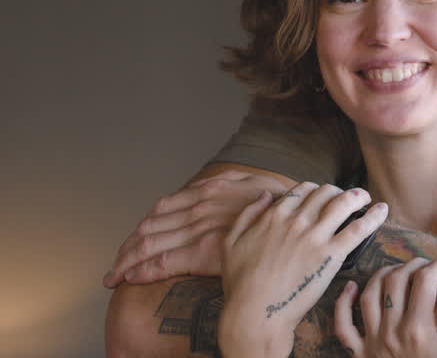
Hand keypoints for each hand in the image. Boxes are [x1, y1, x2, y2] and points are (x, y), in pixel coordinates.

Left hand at [103, 168, 290, 286]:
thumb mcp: (253, 180)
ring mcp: (199, 228)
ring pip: (150, 244)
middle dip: (126, 250)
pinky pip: (165, 261)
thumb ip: (230, 180)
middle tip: (115, 266)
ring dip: (127, 261)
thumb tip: (213, 183)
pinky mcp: (205, 251)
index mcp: (206, 191)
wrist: (298, 214)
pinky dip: (144, 270)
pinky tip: (131, 279)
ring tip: (115, 276)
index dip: (141, 228)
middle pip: (148, 228)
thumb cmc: (280, 200)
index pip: (161, 210)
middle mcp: (197, 208)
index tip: (131, 243)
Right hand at [218, 183, 386, 356]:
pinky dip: (374, 216)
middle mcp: (297, 221)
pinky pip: (358, 228)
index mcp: (275, 216)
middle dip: (338, 192)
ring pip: (344, 203)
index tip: (323, 197)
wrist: (256, 312)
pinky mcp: (331, 255)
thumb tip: (264, 195)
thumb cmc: (241, 283)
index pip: (303, 190)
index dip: (316, 190)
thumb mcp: (231, 242)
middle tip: (347, 199)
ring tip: (366, 199)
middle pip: (326, 192)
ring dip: (359, 196)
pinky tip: (382, 210)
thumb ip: (247, 214)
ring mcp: (315, 237)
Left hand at [334, 257, 436, 357]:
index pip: (426, 280)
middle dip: (416, 265)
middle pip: (396, 281)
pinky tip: (352, 286)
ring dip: (384, 274)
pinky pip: (342, 326)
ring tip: (402, 270)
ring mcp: (371, 344)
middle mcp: (391, 332)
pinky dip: (343, 303)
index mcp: (419, 330)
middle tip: (431, 267)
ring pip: (369, 295)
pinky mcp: (360, 355)